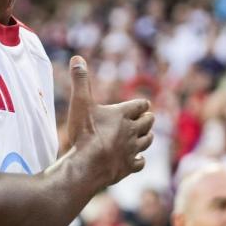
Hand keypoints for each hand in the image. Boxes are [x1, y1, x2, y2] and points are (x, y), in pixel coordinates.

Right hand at [66, 56, 153, 186]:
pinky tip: (136, 160)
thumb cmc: (85, 133)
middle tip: (147, 119)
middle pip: (148, 122)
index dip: (141, 104)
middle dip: (147, 120)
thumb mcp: (80, 103)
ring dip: (147, 137)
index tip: (143, 104)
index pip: (141, 105)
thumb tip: (77, 58)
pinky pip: (140, 163)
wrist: (88, 165)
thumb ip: (80, 81)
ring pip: (148, 141)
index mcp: (122, 114)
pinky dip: (139, 160)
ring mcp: (132, 150)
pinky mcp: (129, 167)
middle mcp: (132, 131)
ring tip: (146, 136)